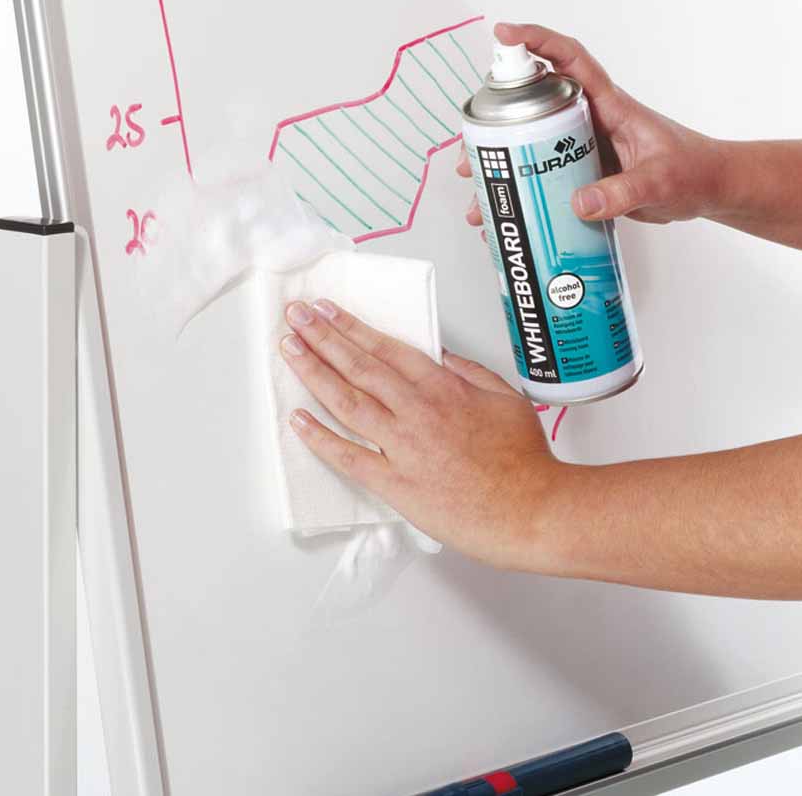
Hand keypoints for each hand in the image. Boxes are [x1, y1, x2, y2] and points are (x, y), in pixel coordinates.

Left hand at [279, 299, 559, 569]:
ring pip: (348, 401)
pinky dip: (321, 438)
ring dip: (314, 372)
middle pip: (359, 365)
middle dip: (322, 336)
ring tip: (289, 350)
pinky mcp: (395, 484)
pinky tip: (298, 420)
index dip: (351, 326)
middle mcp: (417, 411)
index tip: (326, 311)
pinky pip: (349, 457)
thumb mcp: (505, 398)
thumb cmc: (524, 460)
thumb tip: (440, 355)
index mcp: (443, 387)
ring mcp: (403, 446)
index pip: (386, 347)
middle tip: (295, 317)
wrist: (532, 511)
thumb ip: (469, 372)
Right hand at [457, 22, 726, 225]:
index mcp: (608, 105)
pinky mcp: (581, 175)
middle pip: (531, 110)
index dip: (535, 42)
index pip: (568, 60)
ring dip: (499, 171)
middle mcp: (587, 121)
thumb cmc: (693, 171)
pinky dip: (519, 198)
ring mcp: (581, 149)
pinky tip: (505, 220)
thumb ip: (623, 191)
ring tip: (477, 197)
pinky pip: (541, 180)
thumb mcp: (661, 181)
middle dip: (494, 129)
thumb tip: (578, 202)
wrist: (707, 191)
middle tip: (468, 156)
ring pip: (529, 150)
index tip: (502, 35)